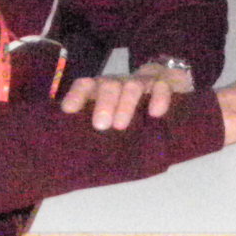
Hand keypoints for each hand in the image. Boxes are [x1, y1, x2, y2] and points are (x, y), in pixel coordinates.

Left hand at [58, 58, 194, 131]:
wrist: (166, 82)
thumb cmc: (131, 108)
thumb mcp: (112, 116)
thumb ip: (99, 126)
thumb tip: (81, 154)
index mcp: (102, 90)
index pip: (85, 85)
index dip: (76, 96)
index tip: (68, 110)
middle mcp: (120, 83)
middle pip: (108, 86)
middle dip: (103, 104)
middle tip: (100, 126)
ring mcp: (142, 81)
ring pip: (133, 86)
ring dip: (126, 104)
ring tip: (120, 126)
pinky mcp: (165, 82)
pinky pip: (161, 86)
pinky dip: (158, 98)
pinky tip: (155, 113)